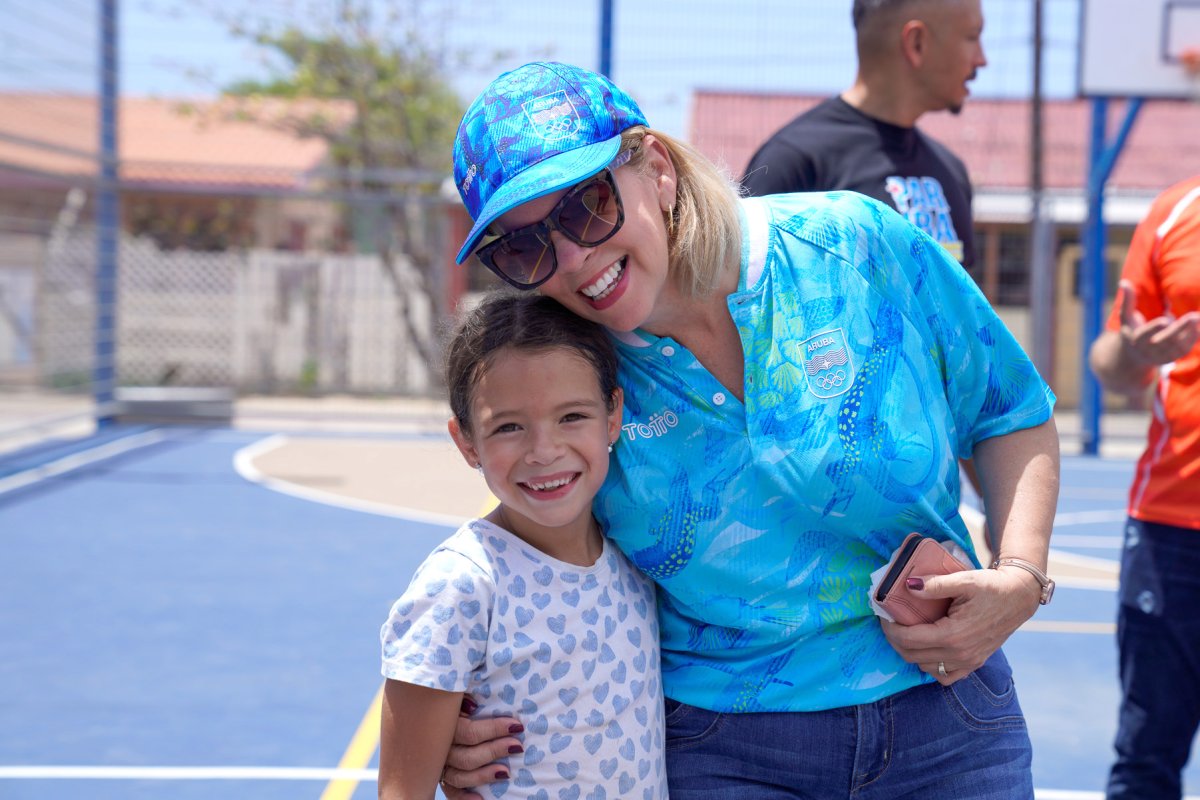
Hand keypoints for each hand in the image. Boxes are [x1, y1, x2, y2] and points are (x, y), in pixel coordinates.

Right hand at [438, 698, 523, 798]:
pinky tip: (481, 799)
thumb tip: (474, 704)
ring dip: (484, 775)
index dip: (495, 729)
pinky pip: (451, 792)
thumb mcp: (453, 694)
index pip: (470, 732)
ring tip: (506, 772)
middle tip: (516, 746)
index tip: (517, 726)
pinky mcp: (439, 777)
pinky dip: (464, 798)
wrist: (423, 712)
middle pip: (467, 757)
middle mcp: (439, 749)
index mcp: (442, 726)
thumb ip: (461, 697)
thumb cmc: (446, 701)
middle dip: (494, 751)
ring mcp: (438, 766)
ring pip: (460, 776)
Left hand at [880, 566, 1040, 685]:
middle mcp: (960, 654)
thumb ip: (935, 584)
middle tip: (890, 622)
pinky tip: (927, 649)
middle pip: (912, 656)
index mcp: (954, 635)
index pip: (909, 639)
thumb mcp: (964, 579)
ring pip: (926, 668)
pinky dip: (931, 667)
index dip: (890, 629)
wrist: (1019, 597)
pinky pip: (945, 677)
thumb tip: (908, 586)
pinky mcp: (975, 663)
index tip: (884, 616)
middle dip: (895, 640)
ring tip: (906, 632)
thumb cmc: (991, 587)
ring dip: (911, 652)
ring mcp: (969, 662)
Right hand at [1116, 280, 1199, 365]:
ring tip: (1199, 318)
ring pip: (1178, 346)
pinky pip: (1185, 349)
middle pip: (1165, 341)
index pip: (1144, 335)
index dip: (1154, 329)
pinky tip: (1199, 325)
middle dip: (1180, 329)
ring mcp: (1162, 356)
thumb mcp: (1126, 318)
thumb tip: (1124, 282)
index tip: (1165, 320)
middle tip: (1193, 316)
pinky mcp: (1173, 358)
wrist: (1135, 356)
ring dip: (1190, 332)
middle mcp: (1149, 351)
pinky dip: (1194, 337)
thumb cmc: (1131, 330)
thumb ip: (1128, 301)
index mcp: (1136, 340)